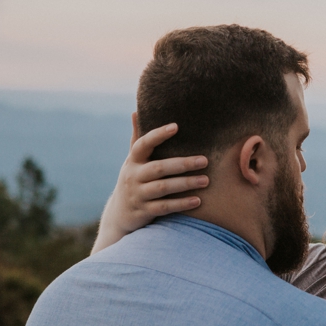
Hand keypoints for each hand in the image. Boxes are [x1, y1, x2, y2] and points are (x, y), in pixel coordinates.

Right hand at [92, 122, 210, 253]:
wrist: (119, 214)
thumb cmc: (133, 180)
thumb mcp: (132, 161)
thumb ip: (137, 139)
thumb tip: (135, 112)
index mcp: (133, 161)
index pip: (143, 144)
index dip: (158, 135)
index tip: (176, 126)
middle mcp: (133, 176)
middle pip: (158, 168)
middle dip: (182, 164)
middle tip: (205, 160)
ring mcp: (138, 195)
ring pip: (163, 188)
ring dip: (185, 184)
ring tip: (206, 180)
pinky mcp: (144, 211)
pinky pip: (164, 207)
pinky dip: (181, 204)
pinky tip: (198, 200)